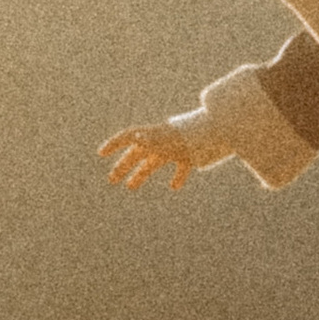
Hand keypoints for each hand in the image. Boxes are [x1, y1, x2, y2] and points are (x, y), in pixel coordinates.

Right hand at [98, 117, 228, 190]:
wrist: (217, 132)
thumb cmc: (191, 135)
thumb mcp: (169, 138)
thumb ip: (151, 138)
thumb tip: (135, 138)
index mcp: (154, 134)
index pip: (129, 136)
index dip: (114, 143)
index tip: (101, 153)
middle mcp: (161, 141)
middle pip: (137, 154)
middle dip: (123, 166)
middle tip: (112, 179)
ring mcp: (175, 149)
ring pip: (153, 163)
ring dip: (140, 174)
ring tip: (130, 187)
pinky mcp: (189, 156)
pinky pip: (180, 168)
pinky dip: (177, 177)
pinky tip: (174, 186)